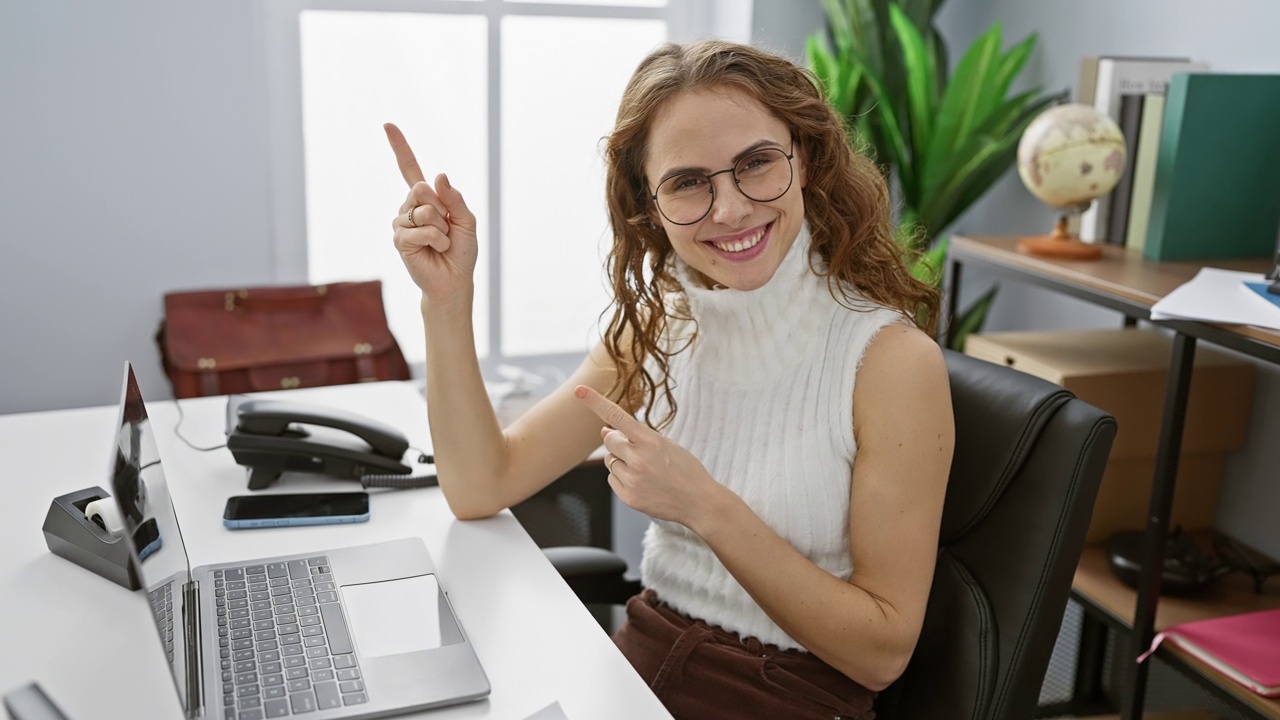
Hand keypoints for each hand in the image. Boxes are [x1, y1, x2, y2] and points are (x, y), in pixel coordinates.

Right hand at [384, 123, 478, 305]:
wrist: (454, 280)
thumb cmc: (461, 251)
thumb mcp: (467, 220)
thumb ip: (455, 198)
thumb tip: (438, 176)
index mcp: (426, 198)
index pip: (409, 168)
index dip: (399, 147)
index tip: (387, 124)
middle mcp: (410, 207)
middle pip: (422, 188)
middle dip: (442, 210)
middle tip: (447, 229)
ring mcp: (402, 223)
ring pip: (423, 210)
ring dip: (441, 229)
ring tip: (442, 242)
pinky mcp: (399, 240)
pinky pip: (419, 230)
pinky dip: (436, 240)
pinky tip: (436, 249)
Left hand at [574, 385, 721, 527]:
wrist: (699, 502)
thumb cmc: (686, 470)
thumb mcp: (667, 444)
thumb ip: (636, 437)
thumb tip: (605, 431)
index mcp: (650, 441)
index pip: (617, 416)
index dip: (595, 402)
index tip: (579, 391)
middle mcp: (637, 459)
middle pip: (610, 440)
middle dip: (618, 441)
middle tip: (637, 450)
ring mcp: (631, 480)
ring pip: (610, 461)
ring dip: (622, 461)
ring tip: (646, 471)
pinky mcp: (628, 497)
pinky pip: (612, 480)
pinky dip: (622, 478)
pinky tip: (642, 483)